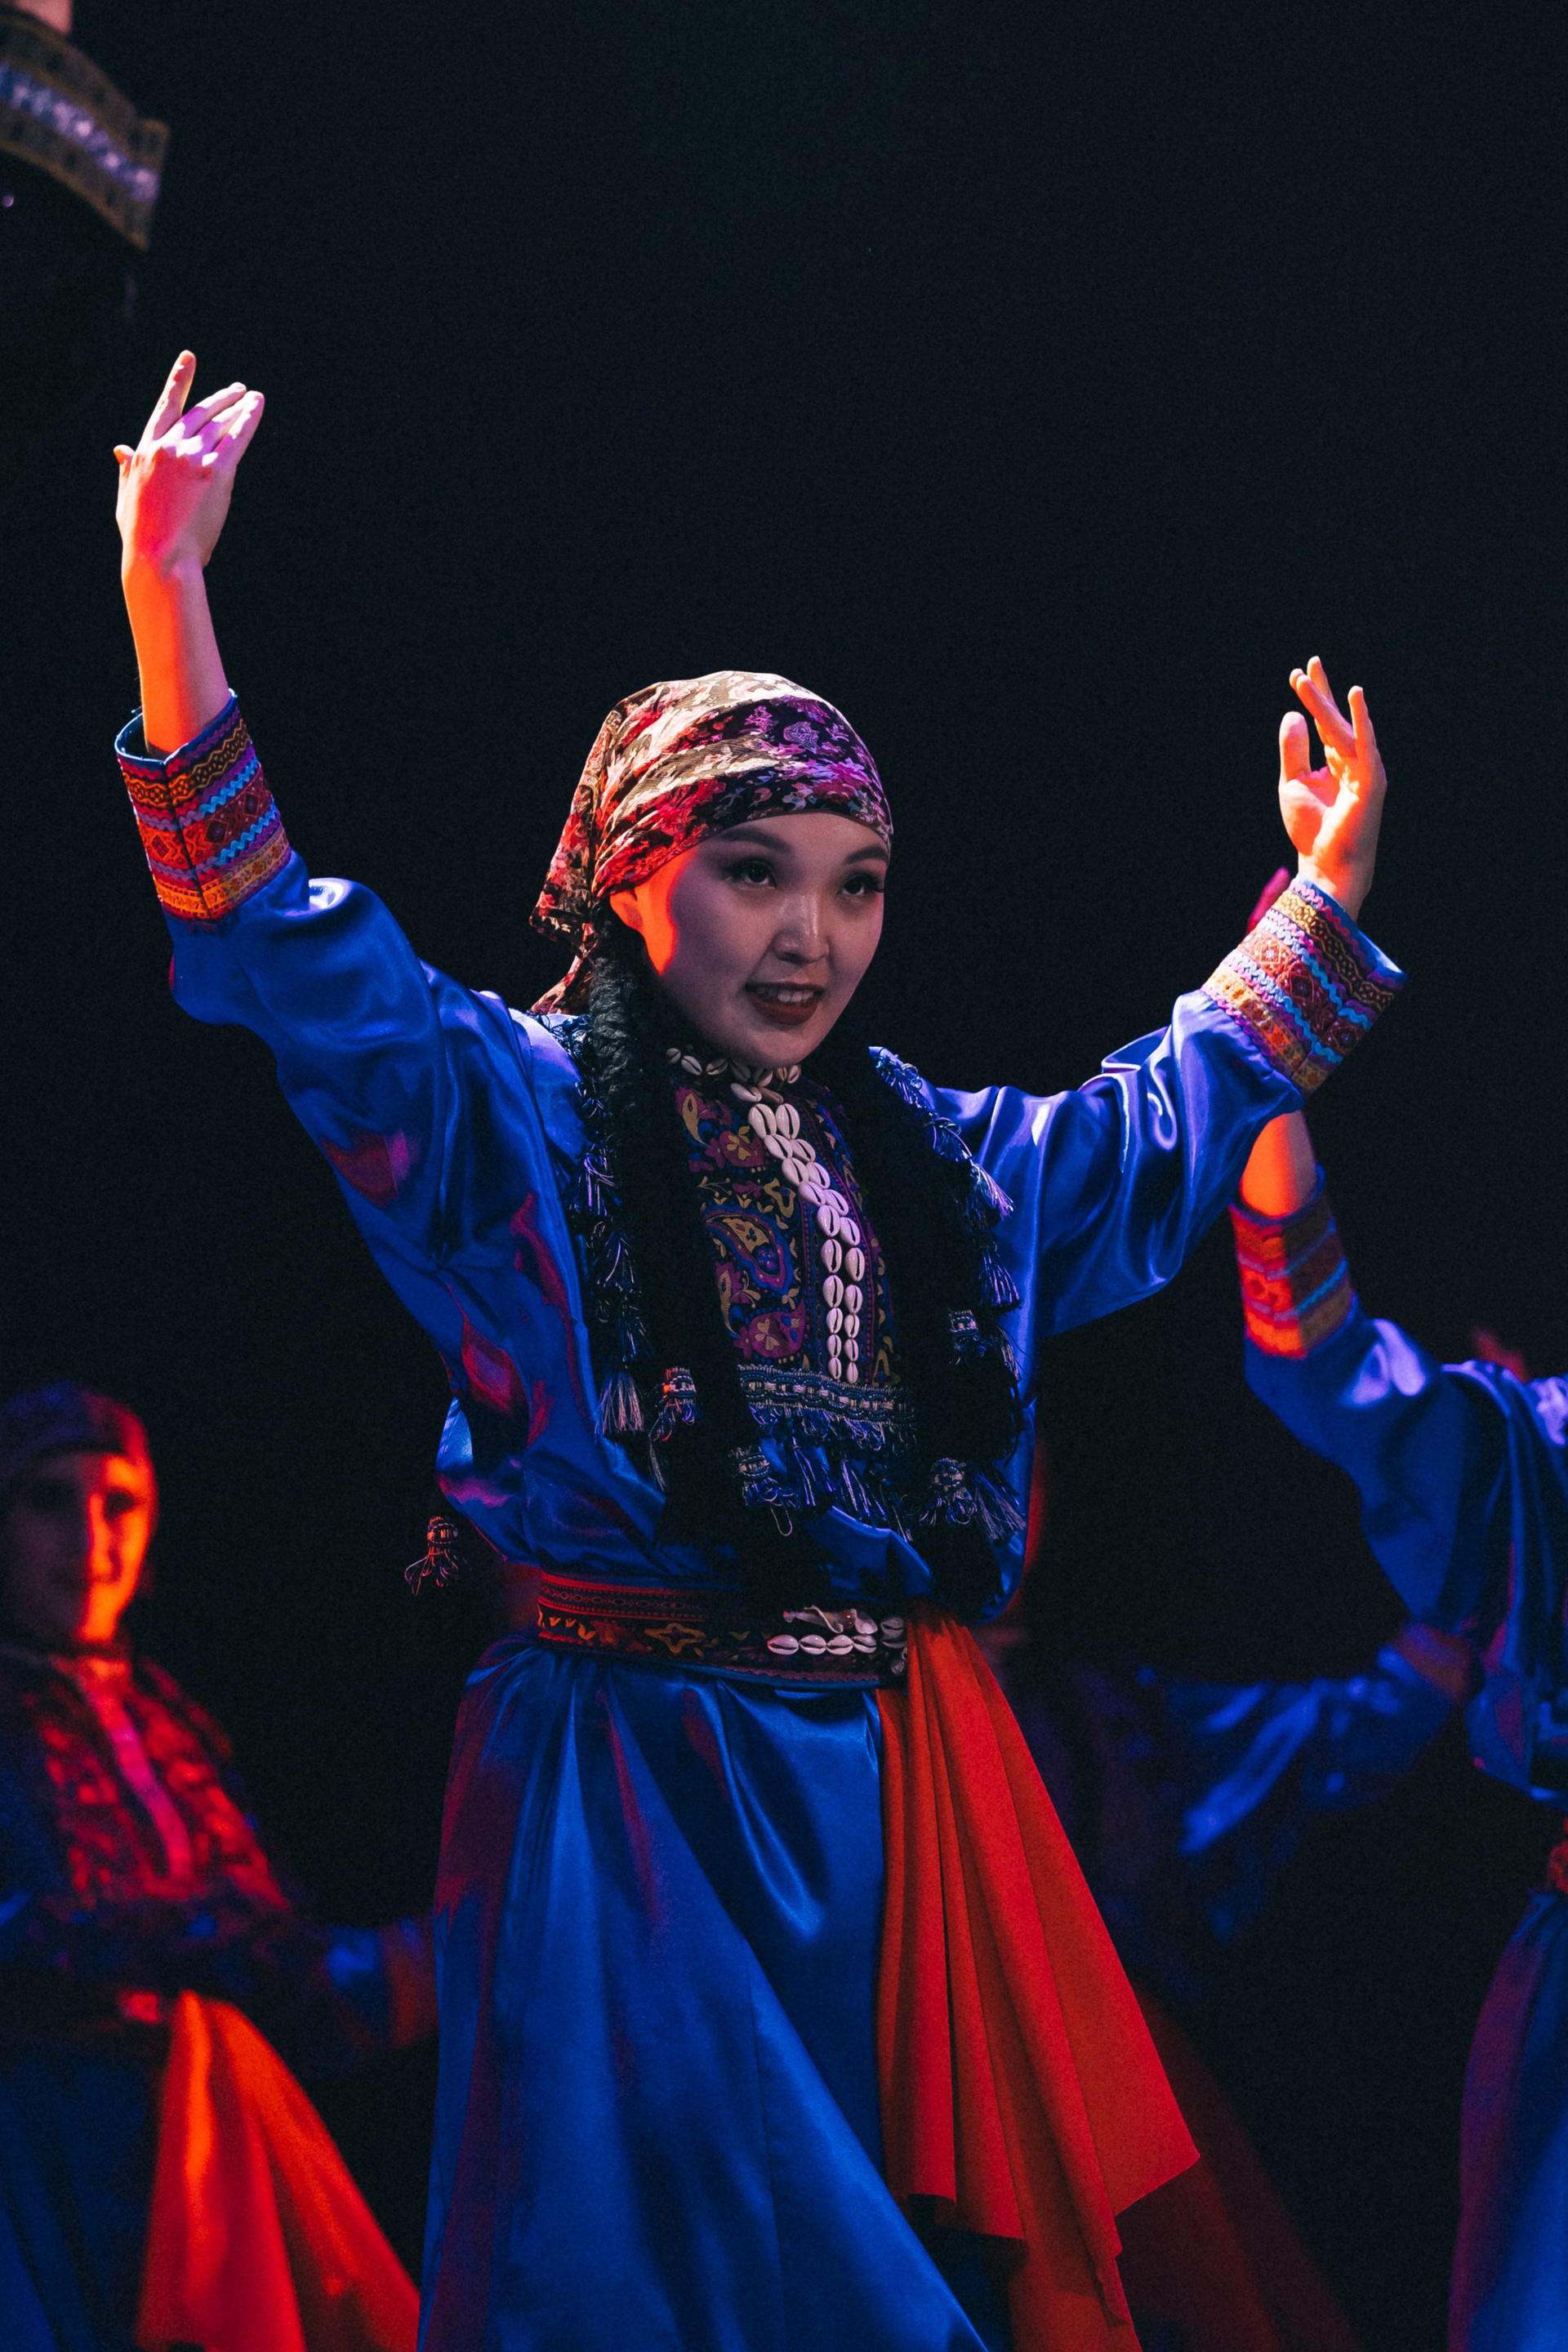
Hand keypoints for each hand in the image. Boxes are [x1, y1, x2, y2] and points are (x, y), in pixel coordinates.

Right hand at [115, 351, 264, 579]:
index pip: (166, 408)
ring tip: (252, 397)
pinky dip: (249, 419)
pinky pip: (237, 438)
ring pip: (220, 423)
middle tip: (237, 389)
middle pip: (199, 413)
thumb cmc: (142, 536)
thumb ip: (128, 470)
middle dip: (220, 398)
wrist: (159, 558)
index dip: (179, 381)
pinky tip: (258, 406)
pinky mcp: (217, 472)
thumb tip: (120, 449)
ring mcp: (193, 457)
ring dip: (238, 407)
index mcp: (146, 451)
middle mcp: (169, 447)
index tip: (189, 359)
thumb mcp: (127, 498)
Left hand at [1278, 657, 1385, 922]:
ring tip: (1309, 677)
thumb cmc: (1312, 828)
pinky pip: (1365, 745)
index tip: (1301, 672)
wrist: (1326, 864)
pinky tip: (1356, 697)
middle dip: (1320, 692)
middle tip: (1308, 663)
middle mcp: (1353, 760)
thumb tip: (1294, 713)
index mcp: (1336, 761)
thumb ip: (1294, 749)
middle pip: (1335, 719)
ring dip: (1326, 702)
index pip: (1326, 722)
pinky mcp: (1371, 780)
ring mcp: (1365, 769)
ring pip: (1342, 728)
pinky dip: (1361, 721)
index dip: (1316, 697)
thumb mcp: (1294, 782)